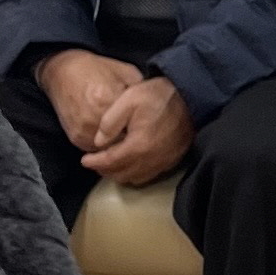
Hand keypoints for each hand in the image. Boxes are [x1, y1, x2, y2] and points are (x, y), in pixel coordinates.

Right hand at [39, 49, 142, 147]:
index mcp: (107, 98)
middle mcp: (93, 117)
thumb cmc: (95, 69)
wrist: (62, 72)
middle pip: (122, 140)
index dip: (144, 126)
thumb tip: (155, 104)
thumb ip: (139, 89)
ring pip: (109, 149)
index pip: (133, 123)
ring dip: (119, 145)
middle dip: (133, 138)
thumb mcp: (124, 71)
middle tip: (144, 136)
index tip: (151, 126)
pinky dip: (106, 146)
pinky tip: (113, 137)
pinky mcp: (75, 137)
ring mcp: (83, 130)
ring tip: (129, 138)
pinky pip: (96, 150)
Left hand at [77, 73, 191, 185]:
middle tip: (95, 162)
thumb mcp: (128, 99)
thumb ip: (109, 122)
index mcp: (138, 145)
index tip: (84, 159)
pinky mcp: (173, 161)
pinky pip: (150, 176)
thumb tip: (99, 143)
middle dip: (104, 170)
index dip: (94, 162)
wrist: (191, 97)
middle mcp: (151, 160)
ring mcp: (164, 162)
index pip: (110, 162)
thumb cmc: (159, 95)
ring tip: (110, 164)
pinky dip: (135, 174)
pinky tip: (130, 164)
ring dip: (119, 174)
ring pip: (135, 179)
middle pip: (121, 175)